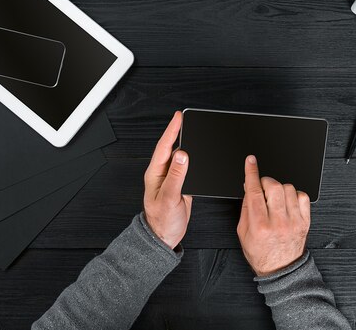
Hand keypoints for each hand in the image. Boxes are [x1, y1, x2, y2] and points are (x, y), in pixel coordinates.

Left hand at [143, 111, 192, 249]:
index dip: (172, 131)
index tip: (179, 117)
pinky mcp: (181, 185)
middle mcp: (163, 174)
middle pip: (172, 148)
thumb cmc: (162, 221)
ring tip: (194, 132)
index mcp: (155, 174)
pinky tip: (199, 154)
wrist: (165, 237)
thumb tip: (182, 155)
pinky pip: (188, 168)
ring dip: (188, 145)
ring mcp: (172, 179)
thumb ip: (176, 176)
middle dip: (179, 132)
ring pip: (181, 157)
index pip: (164, 147)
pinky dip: (194, 160)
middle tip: (188, 119)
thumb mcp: (170, 198)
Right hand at [237, 155, 310, 275]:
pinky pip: (302, 196)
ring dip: (279, 189)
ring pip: (288, 188)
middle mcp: (278, 222)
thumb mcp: (243, 232)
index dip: (251, 173)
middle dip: (265, 181)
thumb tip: (248, 187)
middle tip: (262, 188)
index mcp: (259, 225)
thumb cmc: (261, 252)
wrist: (281, 269)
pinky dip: (294, 194)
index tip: (251, 161)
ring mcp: (294, 221)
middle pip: (273, 186)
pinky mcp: (305, 221)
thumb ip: (245, 208)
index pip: (254, 191)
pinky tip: (287, 202)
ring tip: (275, 199)